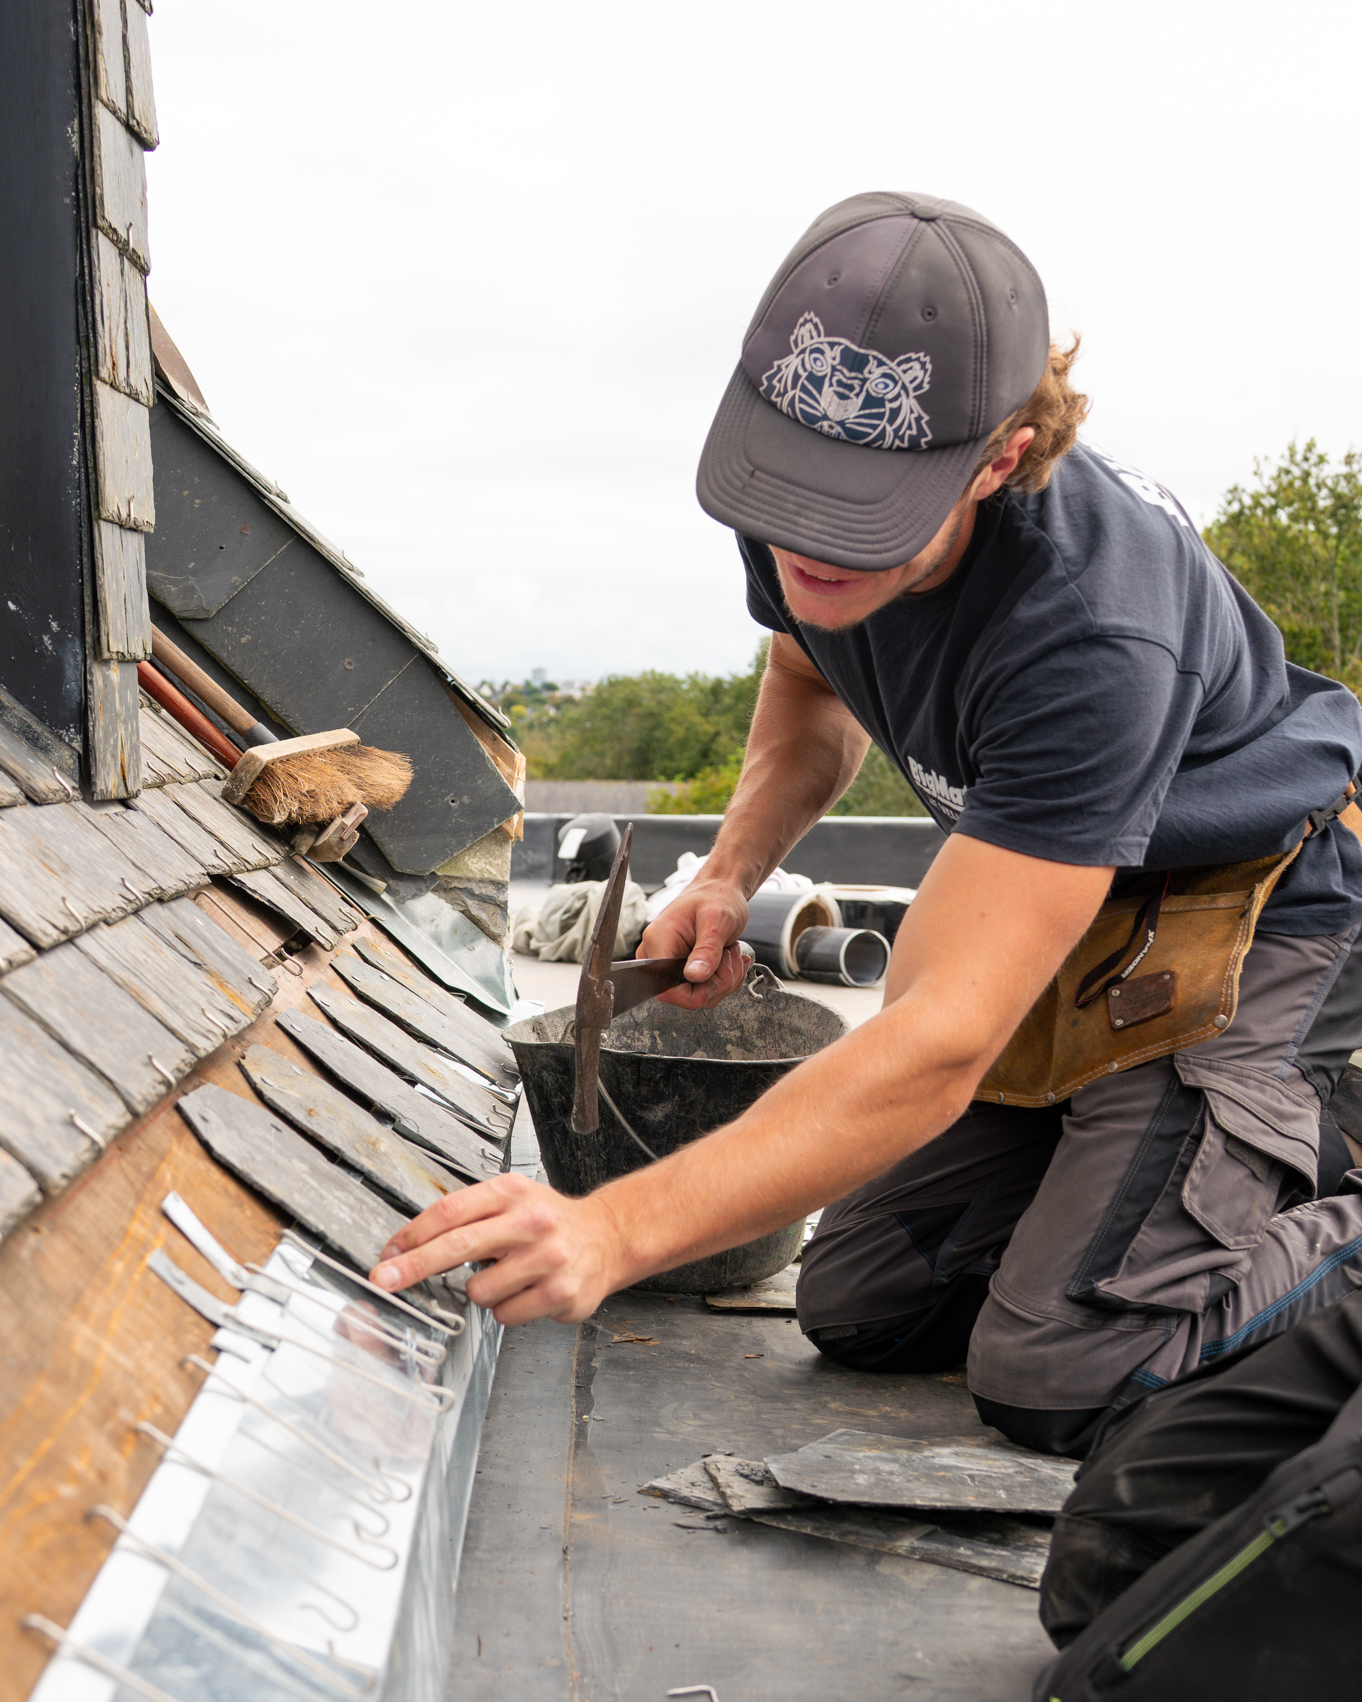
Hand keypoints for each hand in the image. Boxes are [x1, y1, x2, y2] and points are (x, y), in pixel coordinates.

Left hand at [369, 1173, 621, 1324]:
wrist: (607, 1237)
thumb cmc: (550, 1221)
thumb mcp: (512, 1200)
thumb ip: (467, 1216)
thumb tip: (409, 1246)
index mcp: (512, 1192)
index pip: (451, 1210)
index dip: (413, 1234)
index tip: (389, 1253)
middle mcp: (531, 1221)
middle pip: (457, 1245)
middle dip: (413, 1266)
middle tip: (385, 1279)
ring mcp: (548, 1258)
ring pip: (479, 1290)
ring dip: (482, 1291)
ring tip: (508, 1276)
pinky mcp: (560, 1293)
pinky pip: (506, 1314)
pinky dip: (508, 1308)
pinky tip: (527, 1291)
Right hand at [639, 875, 750, 1008]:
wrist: (720, 891)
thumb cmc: (716, 897)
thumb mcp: (717, 920)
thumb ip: (707, 950)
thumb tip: (695, 976)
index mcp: (658, 941)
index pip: (666, 990)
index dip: (695, 992)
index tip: (716, 974)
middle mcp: (659, 957)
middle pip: (686, 997)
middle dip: (717, 982)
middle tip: (728, 955)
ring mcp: (670, 966)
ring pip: (700, 996)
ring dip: (725, 979)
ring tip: (729, 952)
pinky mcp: (683, 971)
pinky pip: (706, 991)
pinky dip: (725, 979)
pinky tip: (729, 958)